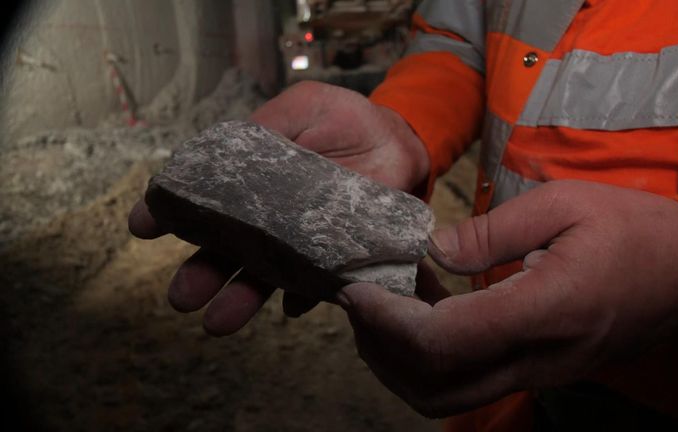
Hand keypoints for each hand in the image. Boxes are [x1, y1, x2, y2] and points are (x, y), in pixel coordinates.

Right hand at [128, 81, 428, 334]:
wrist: (398, 142)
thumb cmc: (345, 121)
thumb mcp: (301, 110)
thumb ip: (264, 131)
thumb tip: (218, 159)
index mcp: (251, 181)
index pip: (204, 201)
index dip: (171, 214)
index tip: (143, 227)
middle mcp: (268, 218)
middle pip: (227, 250)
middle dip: (202, 274)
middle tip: (181, 297)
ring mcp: (299, 243)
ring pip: (263, 276)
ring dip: (240, 299)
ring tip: (217, 323)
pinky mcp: (334, 260)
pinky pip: (316, 284)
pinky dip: (303, 295)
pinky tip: (293, 304)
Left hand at [336, 180, 677, 417]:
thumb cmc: (635, 230)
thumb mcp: (565, 204)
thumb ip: (491, 230)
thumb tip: (434, 250)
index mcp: (546, 311)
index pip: (443, 341)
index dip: (387, 322)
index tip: (356, 291)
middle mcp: (540, 359)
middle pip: (434, 388)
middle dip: (380, 351)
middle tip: (359, 302)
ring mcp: (541, 374)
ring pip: (448, 398)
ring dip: (400, 363)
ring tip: (383, 307)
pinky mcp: (539, 372)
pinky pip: (470, 382)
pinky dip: (431, 359)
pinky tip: (425, 310)